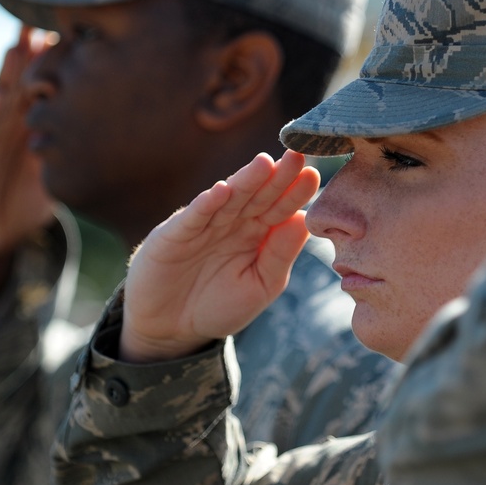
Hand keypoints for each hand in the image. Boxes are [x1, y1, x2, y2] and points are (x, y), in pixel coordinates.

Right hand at [120, 151, 320, 361]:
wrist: (172, 328)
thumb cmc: (220, 305)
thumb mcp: (260, 285)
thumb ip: (280, 255)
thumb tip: (305, 221)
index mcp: (258, 233)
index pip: (281, 208)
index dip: (296, 193)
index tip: (314, 176)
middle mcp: (233, 222)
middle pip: (259, 196)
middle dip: (278, 177)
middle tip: (297, 156)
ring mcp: (204, 225)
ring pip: (229, 200)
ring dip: (246, 181)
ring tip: (265, 163)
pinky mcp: (174, 235)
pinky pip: (193, 218)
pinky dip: (206, 205)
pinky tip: (222, 191)